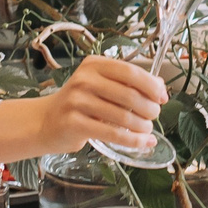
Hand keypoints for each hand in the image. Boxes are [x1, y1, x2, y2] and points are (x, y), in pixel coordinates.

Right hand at [27, 56, 166, 155]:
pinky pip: (112, 133)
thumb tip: (161, 87)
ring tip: (147, 130)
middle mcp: (84, 80)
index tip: (162, 97)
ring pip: (123, 116)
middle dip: (149, 108)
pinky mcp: (75, 123)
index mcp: (94, 65)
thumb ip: (128, 83)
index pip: (131, 72)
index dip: (151, 86)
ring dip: (142, 126)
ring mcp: (77, 101)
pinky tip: (142, 142)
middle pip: (130, 95)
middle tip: (154, 116)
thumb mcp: (101, 85)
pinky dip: (133, 140)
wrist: (45, 122)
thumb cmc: (79, 103)